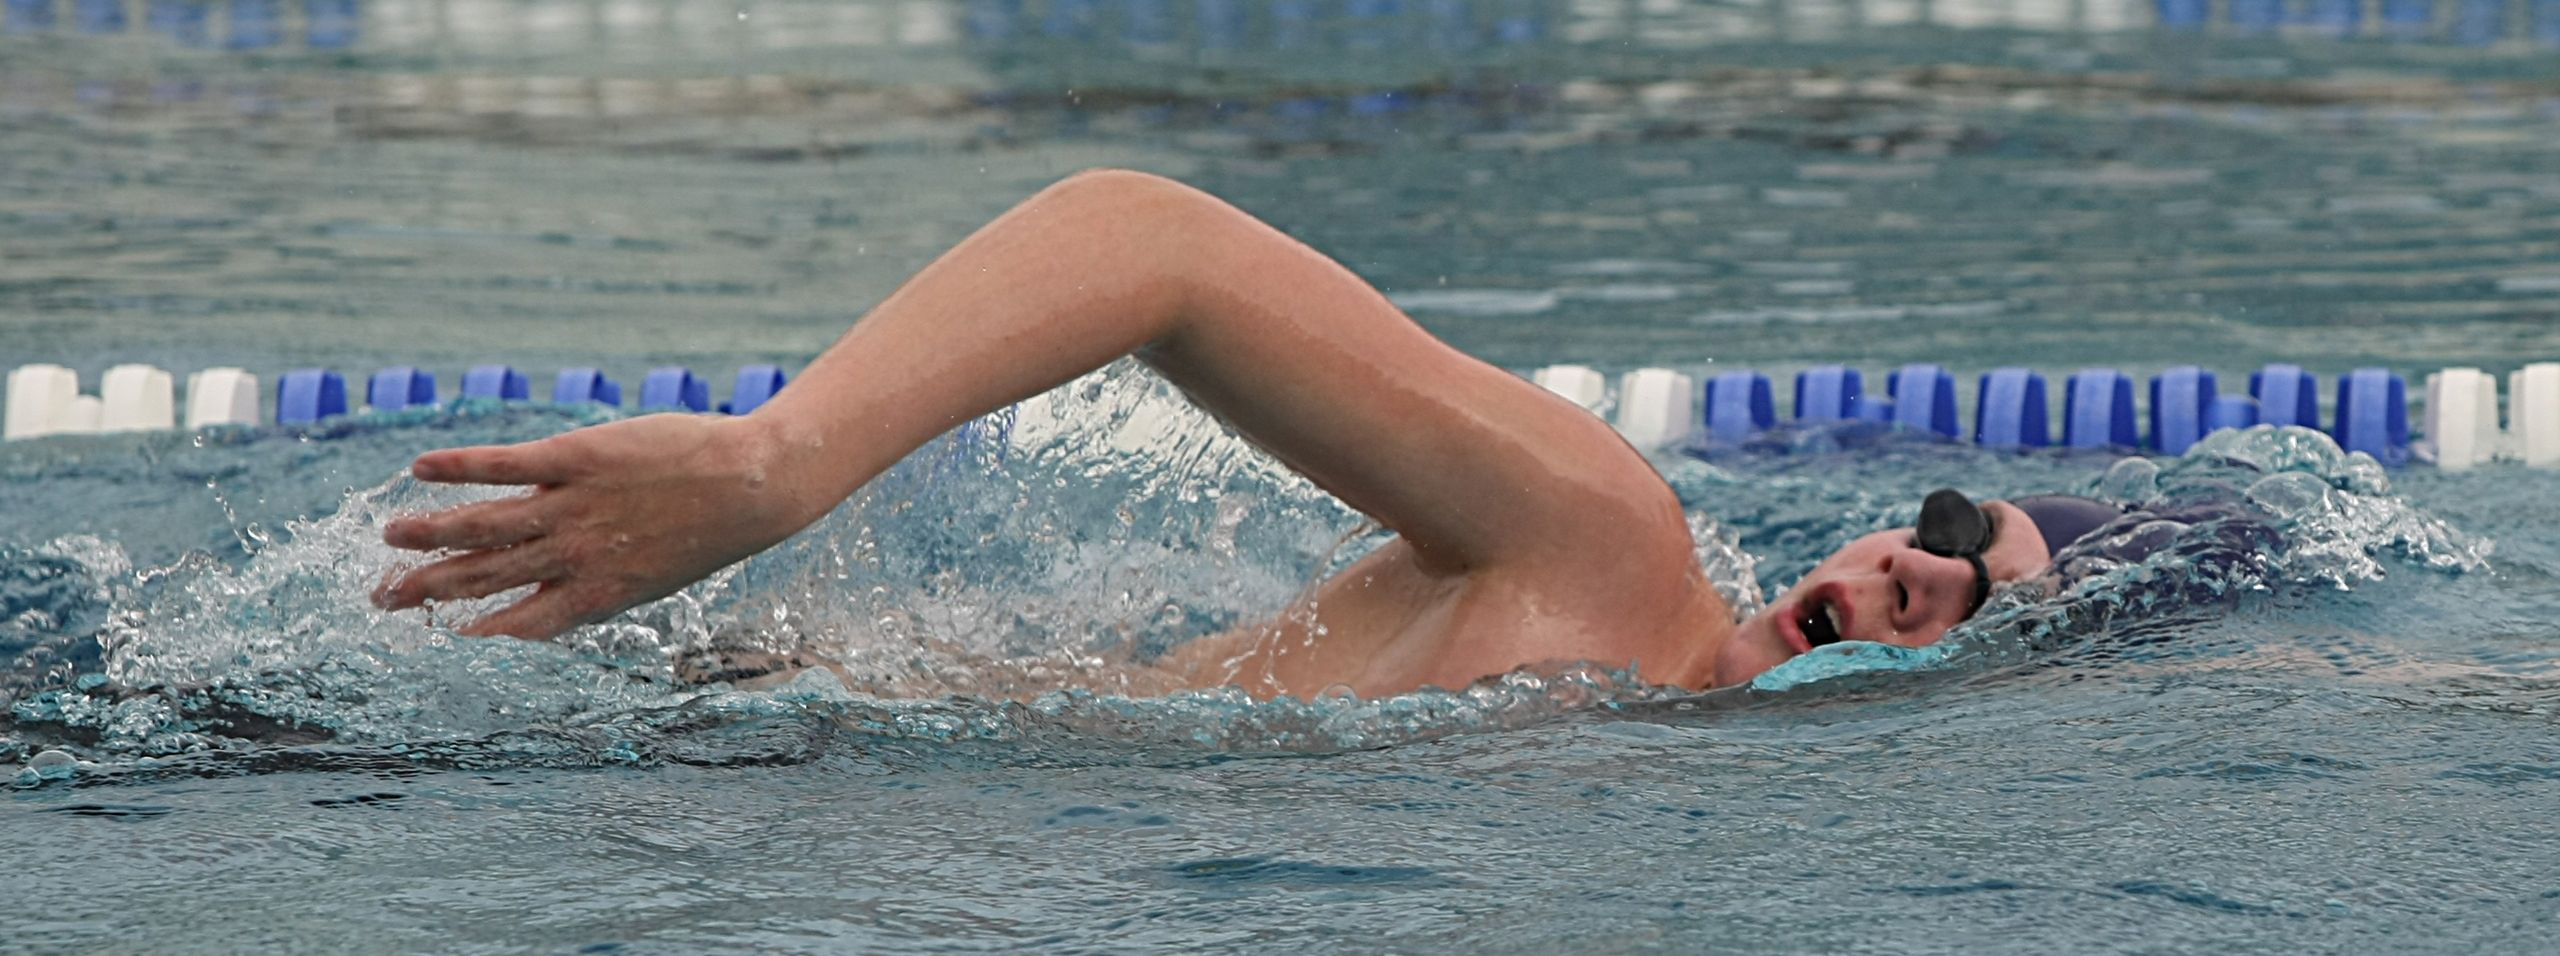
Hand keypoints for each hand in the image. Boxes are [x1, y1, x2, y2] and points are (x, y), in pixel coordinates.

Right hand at [373, 414, 822, 638]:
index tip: (427, 642)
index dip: (465, 637)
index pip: (513, 627)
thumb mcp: (652, 577)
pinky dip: (459, 469)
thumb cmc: (709, 530)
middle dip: (426, 589)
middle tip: (380, 596)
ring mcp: (572, 508)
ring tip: (388, 535)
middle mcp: (574, 557)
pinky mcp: (577, 457)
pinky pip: (505, 465)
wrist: (752, 485)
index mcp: (593, 595)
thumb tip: (556, 600)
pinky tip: (421, 469)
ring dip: (429, 532)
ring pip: (482, 524)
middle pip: (483, 578)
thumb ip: (599, 585)